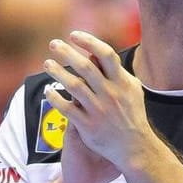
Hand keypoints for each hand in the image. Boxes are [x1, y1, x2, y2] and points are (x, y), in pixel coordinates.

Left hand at [43, 31, 157, 171]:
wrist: (136, 147)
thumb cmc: (132, 115)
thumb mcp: (133, 90)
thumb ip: (116, 72)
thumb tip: (97, 53)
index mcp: (122, 83)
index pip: (106, 55)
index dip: (89, 41)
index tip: (74, 35)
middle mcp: (111, 94)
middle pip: (85, 67)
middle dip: (67, 52)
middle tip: (53, 44)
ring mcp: (99, 110)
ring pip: (73, 85)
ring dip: (57, 72)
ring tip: (47, 63)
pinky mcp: (88, 125)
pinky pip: (66, 108)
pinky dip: (55, 98)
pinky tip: (48, 91)